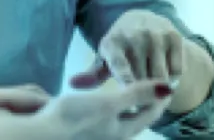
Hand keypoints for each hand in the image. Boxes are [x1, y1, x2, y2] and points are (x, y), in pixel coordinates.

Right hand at [36, 80, 172, 139]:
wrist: (45, 130)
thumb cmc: (77, 116)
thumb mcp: (109, 103)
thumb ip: (136, 94)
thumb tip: (168, 88)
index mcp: (124, 130)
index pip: (151, 113)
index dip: (160, 96)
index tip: (168, 78)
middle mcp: (116, 134)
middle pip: (139, 115)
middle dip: (148, 98)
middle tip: (153, 79)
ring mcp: (101, 130)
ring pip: (124, 113)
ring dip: (132, 98)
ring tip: (135, 82)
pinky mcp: (87, 124)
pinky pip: (110, 111)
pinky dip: (116, 100)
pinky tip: (109, 94)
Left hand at [72, 10, 182, 86]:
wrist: (143, 18)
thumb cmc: (120, 47)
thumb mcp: (104, 58)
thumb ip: (91, 75)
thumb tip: (72, 83)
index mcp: (112, 41)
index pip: (119, 65)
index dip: (126, 81)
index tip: (129, 95)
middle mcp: (134, 35)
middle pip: (142, 77)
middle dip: (142, 92)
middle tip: (141, 99)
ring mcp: (155, 34)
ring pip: (161, 76)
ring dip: (158, 88)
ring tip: (152, 89)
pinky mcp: (173, 36)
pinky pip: (177, 70)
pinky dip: (174, 78)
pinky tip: (165, 74)